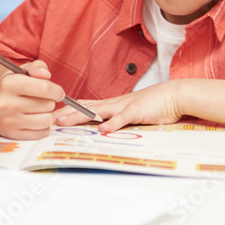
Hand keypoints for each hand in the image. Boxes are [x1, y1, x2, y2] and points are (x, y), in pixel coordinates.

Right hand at [0, 60, 64, 139]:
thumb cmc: (9, 85)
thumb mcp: (19, 71)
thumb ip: (36, 67)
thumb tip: (47, 75)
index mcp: (9, 84)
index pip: (44, 88)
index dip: (57, 90)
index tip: (58, 92)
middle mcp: (7, 104)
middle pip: (47, 105)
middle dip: (50, 101)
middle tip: (42, 99)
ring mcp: (9, 122)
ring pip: (46, 120)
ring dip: (48, 114)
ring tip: (40, 109)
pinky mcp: (12, 135)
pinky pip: (41, 133)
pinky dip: (43, 127)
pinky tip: (36, 119)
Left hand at [55, 81, 183, 132]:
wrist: (174, 95)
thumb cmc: (155, 105)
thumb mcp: (132, 111)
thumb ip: (118, 118)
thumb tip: (104, 127)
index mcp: (114, 104)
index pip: (88, 105)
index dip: (71, 109)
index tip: (54, 114)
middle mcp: (115, 103)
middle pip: (87, 108)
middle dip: (68, 113)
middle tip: (50, 118)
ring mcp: (125, 106)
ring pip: (99, 111)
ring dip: (81, 116)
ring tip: (65, 122)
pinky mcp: (137, 111)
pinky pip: (123, 118)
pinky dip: (113, 124)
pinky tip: (103, 130)